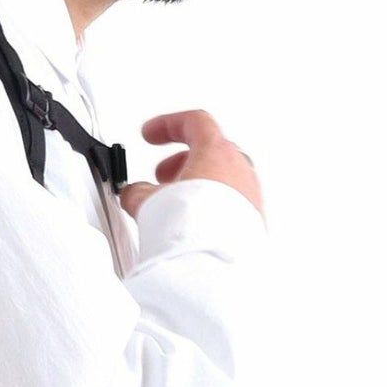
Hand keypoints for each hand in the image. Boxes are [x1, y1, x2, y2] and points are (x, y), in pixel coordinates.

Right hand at [118, 109, 264, 222]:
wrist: (214, 264)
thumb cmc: (191, 229)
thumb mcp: (148, 202)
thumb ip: (138, 190)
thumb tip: (133, 194)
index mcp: (217, 152)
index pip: (194, 122)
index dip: (166, 125)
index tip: (151, 133)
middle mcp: (241, 170)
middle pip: (211, 151)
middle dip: (182, 161)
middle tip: (162, 174)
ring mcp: (251, 196)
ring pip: (222, 180)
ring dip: (196, 186)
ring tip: (174, 205)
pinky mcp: (253, 222)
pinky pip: (230, 205)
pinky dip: (210, 208)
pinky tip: (191, 225)